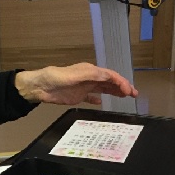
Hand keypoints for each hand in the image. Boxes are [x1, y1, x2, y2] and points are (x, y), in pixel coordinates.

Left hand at [14, 63, 138, 104]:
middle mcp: (89, 78)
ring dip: (114, 92)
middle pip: (109, 82)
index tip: (129, 91)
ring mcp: (84, 87)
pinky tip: (102, 103)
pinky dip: (97, 99)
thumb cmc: (54, 77)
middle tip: (134, 94)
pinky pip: (90, 97)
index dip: (121, 82)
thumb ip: (91, 75)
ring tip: (125, 97)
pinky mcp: (77, 95)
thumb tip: (107, 76)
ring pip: (103, 89)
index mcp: (90, 71)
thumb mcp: (74, 75)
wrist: (40, 86)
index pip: (110, 76)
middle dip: (122, 87)